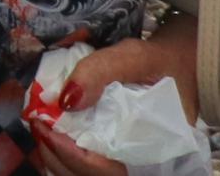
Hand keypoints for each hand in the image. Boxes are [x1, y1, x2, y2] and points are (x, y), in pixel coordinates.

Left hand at [24, 31, 199, 175]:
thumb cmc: (162, 63)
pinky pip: (92, 169)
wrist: (182, 66)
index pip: (107, 171)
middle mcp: (148, 165)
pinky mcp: (123, 158)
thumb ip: (100, 71)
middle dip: (57, 156)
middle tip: (37, 125)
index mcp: (157, 150)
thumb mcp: (134, 56)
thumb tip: (66, 100)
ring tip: (43, 130)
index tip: (43, 127)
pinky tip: (55, 139)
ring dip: (58, 159)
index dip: (69, 155)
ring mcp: (135, 164)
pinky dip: (67, 159)